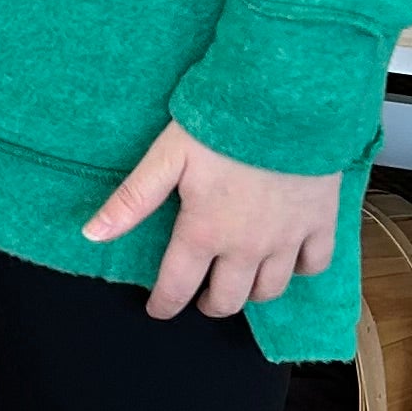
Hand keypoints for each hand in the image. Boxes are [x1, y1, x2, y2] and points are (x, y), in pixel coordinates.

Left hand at [85, 125, 339, 321]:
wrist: (286, 101)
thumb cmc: (222, 125)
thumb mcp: (167, 157)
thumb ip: (132, 200)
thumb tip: (91, 235)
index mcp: (202, 233)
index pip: (177, 289)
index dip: (164, 305)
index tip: (159, 309)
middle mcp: (245, 248)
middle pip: (227, 300)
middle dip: (209, 304)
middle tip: (201, 294)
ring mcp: (286, 240)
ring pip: (269, 291)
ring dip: (251, 292)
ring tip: (240, 280)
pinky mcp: (320, 223)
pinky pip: (314, 265)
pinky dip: (300, 269)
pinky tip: (288, 258)